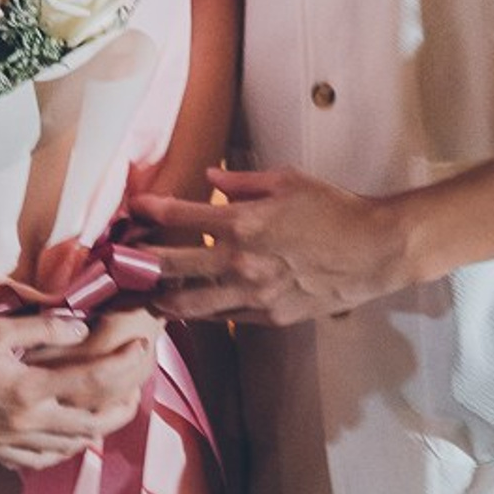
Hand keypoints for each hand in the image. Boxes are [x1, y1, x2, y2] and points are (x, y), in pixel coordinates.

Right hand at [0, 305, 158, 471]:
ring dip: (98, 429)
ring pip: (72, 447)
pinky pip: (42, 460)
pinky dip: (64, 449)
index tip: (142, 350)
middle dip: (123, 404)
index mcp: (28, 389)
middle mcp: (26, 422)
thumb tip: (82, 328)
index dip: (124, 367)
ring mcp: (11, 441)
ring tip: (112, 409)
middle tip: (137, 384)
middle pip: (93, 424)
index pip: (93, 382)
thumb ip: (41, 328)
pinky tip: (68, 435)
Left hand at [134, 166, 414, 325]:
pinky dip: (202, 314)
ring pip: (192, 303)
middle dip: (139, 263)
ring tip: (140, 295)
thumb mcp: (283, 181)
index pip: (178, 215)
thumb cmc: (332, 208)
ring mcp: (255, 293)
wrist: (376, 250)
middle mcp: (241, 261)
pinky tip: (186, 309)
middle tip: (117, 261)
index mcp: (241, 222)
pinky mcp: (271, 317)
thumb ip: (239, 181)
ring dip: (162, 298)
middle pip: (172, 265)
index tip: (131, 208)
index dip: (148, 210)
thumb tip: (209, 176)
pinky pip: (225, 318)